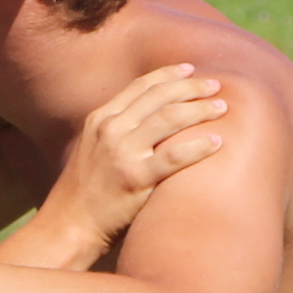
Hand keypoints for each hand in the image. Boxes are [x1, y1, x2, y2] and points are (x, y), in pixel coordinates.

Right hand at [34, 65, 226, 263]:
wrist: (69, 224)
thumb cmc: (86, 190)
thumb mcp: (92, 147)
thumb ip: (116, 129)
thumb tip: (147, 117)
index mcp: (101, 118)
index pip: (141, 87)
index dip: (168, 75)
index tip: (190, 69)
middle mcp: (111, 129)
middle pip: (160, 97)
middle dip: (191, 87)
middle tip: (216, 85)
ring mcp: (123, 152)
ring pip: (170, 119)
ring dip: (200, 110)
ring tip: (222, 108)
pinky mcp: (135, 178)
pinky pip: (174, 156)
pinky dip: (198, 146)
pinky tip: (217, 142)